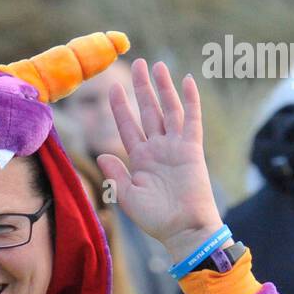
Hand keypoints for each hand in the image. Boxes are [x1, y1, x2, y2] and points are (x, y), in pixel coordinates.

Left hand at [97, 59, 224, 264]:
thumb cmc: (155, 219)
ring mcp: (175, 147)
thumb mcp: (128, 197)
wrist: (183, 229)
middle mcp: (157, 149)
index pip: (128, 126)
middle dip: (142, 88)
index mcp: (139, 159)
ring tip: (158, 66)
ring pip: (168, 109)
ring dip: (163, 88)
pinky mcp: (192, 149)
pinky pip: (191, 119)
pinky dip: (190, 100)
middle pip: (148, 111)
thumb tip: (101, 156)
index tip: (113, 88)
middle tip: (137, 64)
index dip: (120, 107)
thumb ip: (116, 175)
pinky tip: (186, 80)